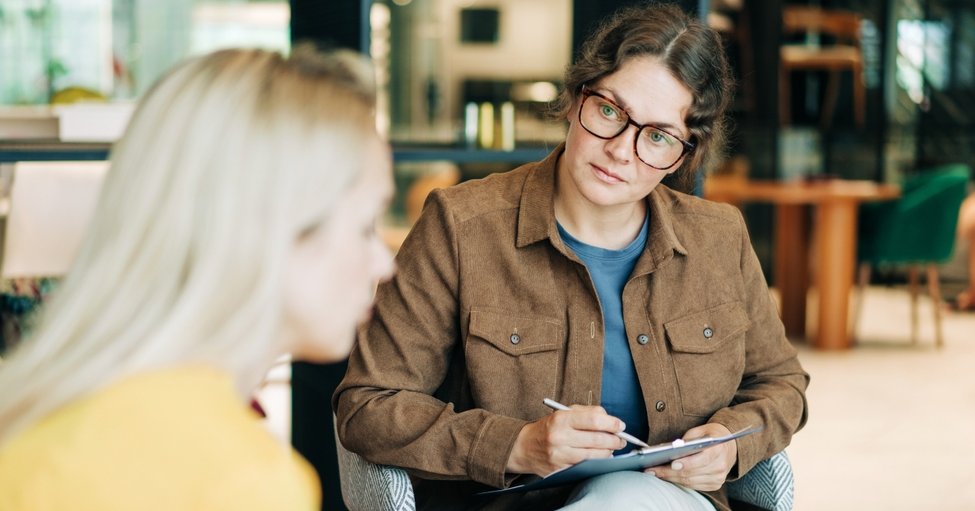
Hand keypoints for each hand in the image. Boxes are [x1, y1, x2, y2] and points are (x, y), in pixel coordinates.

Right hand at [506, 405, 626, 475]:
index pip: (594, 419)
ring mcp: (560, 455)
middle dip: (615, 439)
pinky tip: (601, 457)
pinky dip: (598, 462)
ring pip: (594, 456)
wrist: (524, 447)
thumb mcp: (563, 413)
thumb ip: (587, 412)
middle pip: (597, 439)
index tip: (620, 425)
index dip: (611, 423)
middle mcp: (559, 437)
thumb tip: (609, 418)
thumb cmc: (548, 428)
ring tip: (613, 448)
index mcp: (561, 419)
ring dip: (609, 452)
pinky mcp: (560, 469)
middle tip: (622, 439)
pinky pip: (586, 466)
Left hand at [644, 423, 736, 491]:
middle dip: (669, 472)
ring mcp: (718, 477)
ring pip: (690, 481)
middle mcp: (720, 466)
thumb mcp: (699, 431)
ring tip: (655, 473)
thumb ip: (687, 439)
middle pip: (692, 473)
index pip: (702, 459)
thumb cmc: (710, 435)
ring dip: (671, 478)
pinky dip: (679, 482)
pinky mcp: (714, 484)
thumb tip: (671, 449)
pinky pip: (693, 486)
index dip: (687, 463)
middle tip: (653, 469)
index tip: (672, 463)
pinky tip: (667, 477)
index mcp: (718, 450)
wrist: (729, 446)